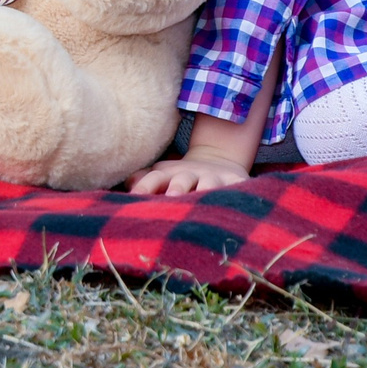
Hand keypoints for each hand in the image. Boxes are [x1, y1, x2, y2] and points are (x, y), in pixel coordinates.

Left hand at [124, 152, 251, 194]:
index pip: (154, 178)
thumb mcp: (161, 177)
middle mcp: (191, 175)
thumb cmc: (180, 179)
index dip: (145, 187)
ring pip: (209, 184)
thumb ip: (144, 182)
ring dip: (204, 191)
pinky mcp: (236, 182)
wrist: (217, 162)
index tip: (136, 197)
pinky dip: (236, 194)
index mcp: (169, 174)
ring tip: (200, 202)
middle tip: (171, 198)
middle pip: (182, 179)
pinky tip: (233, 205)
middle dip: (177, 188)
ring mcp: (214, 179)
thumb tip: (128, 185)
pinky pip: (237, 189)